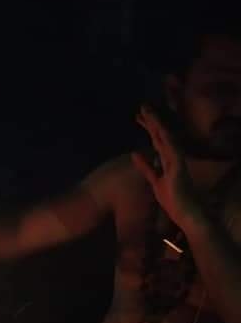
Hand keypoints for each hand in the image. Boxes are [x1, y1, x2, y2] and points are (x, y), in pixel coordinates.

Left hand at [131, 106, 205, 229]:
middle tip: (142, 107)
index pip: (156, 140)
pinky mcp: (180, 171)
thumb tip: (135, 153)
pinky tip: (161, 132)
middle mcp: (173, 158)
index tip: (138, 116)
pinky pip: (174, 153)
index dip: (148, 128)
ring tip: (148, 113)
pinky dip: (167, 142)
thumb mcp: (155, 181)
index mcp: (167, 160)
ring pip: (166, 140)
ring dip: (157, 126)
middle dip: (151, 122)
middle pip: (160, 137)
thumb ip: (147, 167)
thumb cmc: (174, 200)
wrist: (188, 215)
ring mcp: (177, 163)